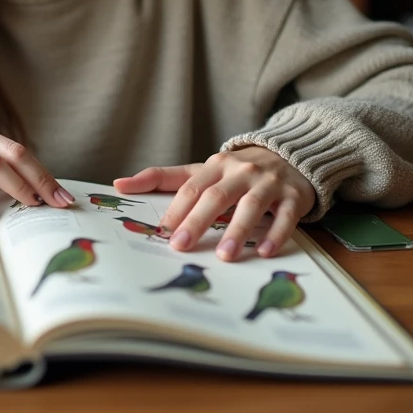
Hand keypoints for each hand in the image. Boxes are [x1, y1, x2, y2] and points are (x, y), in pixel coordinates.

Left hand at [112, 146, 315, 260]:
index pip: (191, 187)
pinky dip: (276, 234)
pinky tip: (266, 252)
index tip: (163, 232)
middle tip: (181, 246)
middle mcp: (241, 171)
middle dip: (198, 222)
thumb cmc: (237, 171)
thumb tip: (118, 185)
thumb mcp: (203, 170)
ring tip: (224, 257)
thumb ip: (163, 179)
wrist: (291, 155)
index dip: (176, 209)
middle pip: (216, 197)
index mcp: (216, 165)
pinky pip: (285, 216)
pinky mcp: (293, 196)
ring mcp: (268, 183)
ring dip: (237, 232)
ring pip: (250, 206)